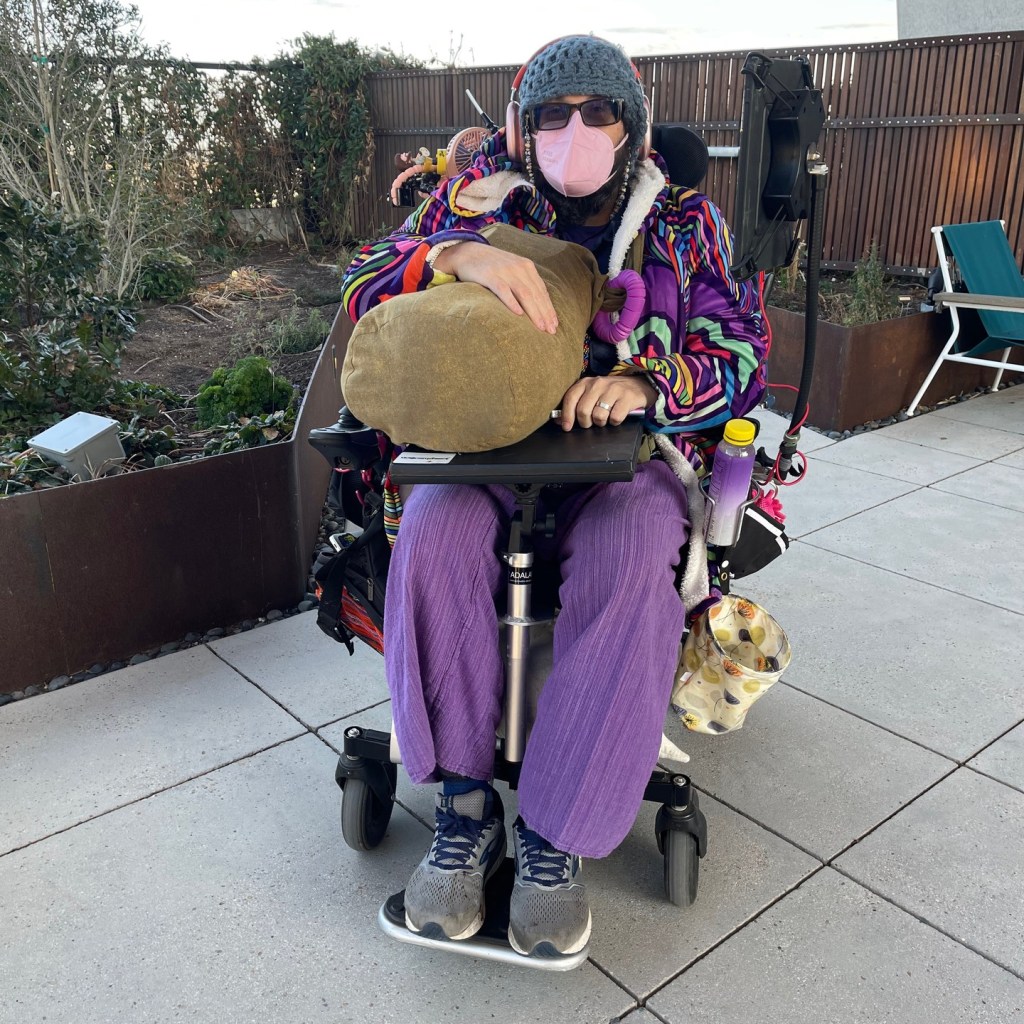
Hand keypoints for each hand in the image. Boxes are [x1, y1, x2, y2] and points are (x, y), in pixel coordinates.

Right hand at [432, 241, 557, 333]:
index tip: (554, 324)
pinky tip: (519, 314)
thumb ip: (525, 282)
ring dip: (534, 311)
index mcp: (527, 266)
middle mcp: (518, 267)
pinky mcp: (490, 275)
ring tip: (540, 326)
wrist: (467, 253)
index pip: (541, 291)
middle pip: (535, 294)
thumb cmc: (492, 266)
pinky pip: (503, 290)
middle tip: (551, 330)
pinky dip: (512, 302)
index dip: (549, 308)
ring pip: (524, 293)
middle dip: (545, 313)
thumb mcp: (512, 270)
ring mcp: (505, 271)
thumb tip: (539, 304)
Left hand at [558, 375, 656, 430]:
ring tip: (605, 419)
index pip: (571, 398)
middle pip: (583, 410)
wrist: (640, 384)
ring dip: (600, 423)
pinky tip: (616, 416)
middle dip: (585, 423)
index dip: (566, 415)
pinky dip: (615, 422)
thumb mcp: (593, 394)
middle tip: (590, 423)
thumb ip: (577, 404)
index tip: (566, 427)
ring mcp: (614, 389)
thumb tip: (559, 420)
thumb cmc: (611, 393)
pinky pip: (615, 418)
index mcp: (586, 382)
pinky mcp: (627, 397)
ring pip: (598, 416)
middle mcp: (598, 383)